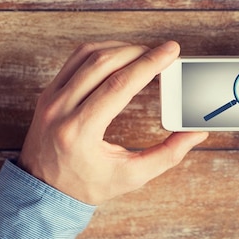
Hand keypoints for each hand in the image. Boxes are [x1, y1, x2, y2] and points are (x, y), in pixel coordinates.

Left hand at [18, 41, 207, 204]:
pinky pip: (76, 59)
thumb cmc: (87, 185)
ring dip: (121, 48)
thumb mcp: (131, 177)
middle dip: (139, 52)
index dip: (149, 64)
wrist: (43, 190)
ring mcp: (51, 98)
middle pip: (104, 63)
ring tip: (145, 54)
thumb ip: (167, 155)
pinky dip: (102, 52)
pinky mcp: (49, 92)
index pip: (119, 85)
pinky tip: (120, 57)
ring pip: (88, 55)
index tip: (170, 51)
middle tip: (163, 53)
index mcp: (80, 131)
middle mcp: (61, 109)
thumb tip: (195, 134)